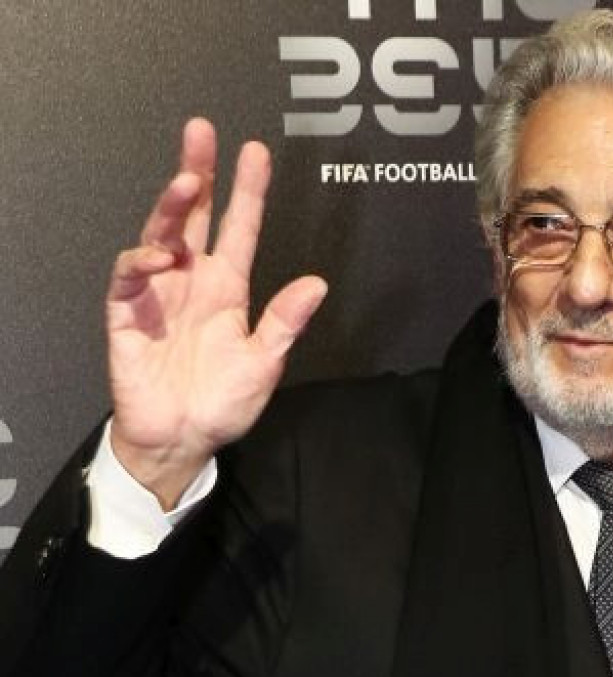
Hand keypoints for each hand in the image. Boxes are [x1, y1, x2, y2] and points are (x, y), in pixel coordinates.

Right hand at [106, 118, 326, 509]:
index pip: (239, 229)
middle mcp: (193, 282)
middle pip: (195, 216)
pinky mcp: (128, 314)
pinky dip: (142, 261)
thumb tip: (317, 284)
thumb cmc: (222, 403)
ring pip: (161, 234)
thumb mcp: (265, 361)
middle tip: (202, 132)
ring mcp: (160, 294)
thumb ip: (286, 322)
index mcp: (228, 290)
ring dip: (173, 207)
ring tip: (188, 181)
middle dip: (198, 172)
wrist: (183, 440)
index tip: (256, 153)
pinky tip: (161, 255)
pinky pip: (130, 277)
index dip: (248, 192)